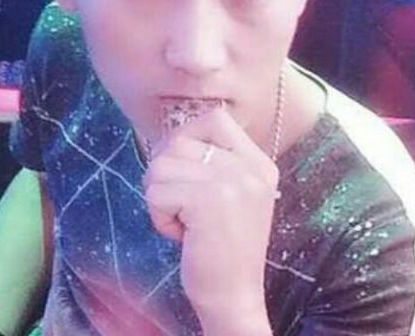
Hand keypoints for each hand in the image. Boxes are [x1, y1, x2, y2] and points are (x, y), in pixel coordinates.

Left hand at [143, 107, 278, 329]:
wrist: (234, 297)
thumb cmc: (222, 246)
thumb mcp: (230, 193)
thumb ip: (212, 161)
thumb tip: (170, 134)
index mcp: (259, 163)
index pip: (215, 117)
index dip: (186, 136)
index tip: (184, 168)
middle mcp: (250, 168)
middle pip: (179, 141)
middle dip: (166, 174)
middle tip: (182, 206)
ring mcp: (232, 182)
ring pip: (161, 165)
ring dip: (161, 197)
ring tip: (185, 222)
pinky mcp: (208, 201)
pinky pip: (156, 193)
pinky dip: (159, 217)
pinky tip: (183, 236)